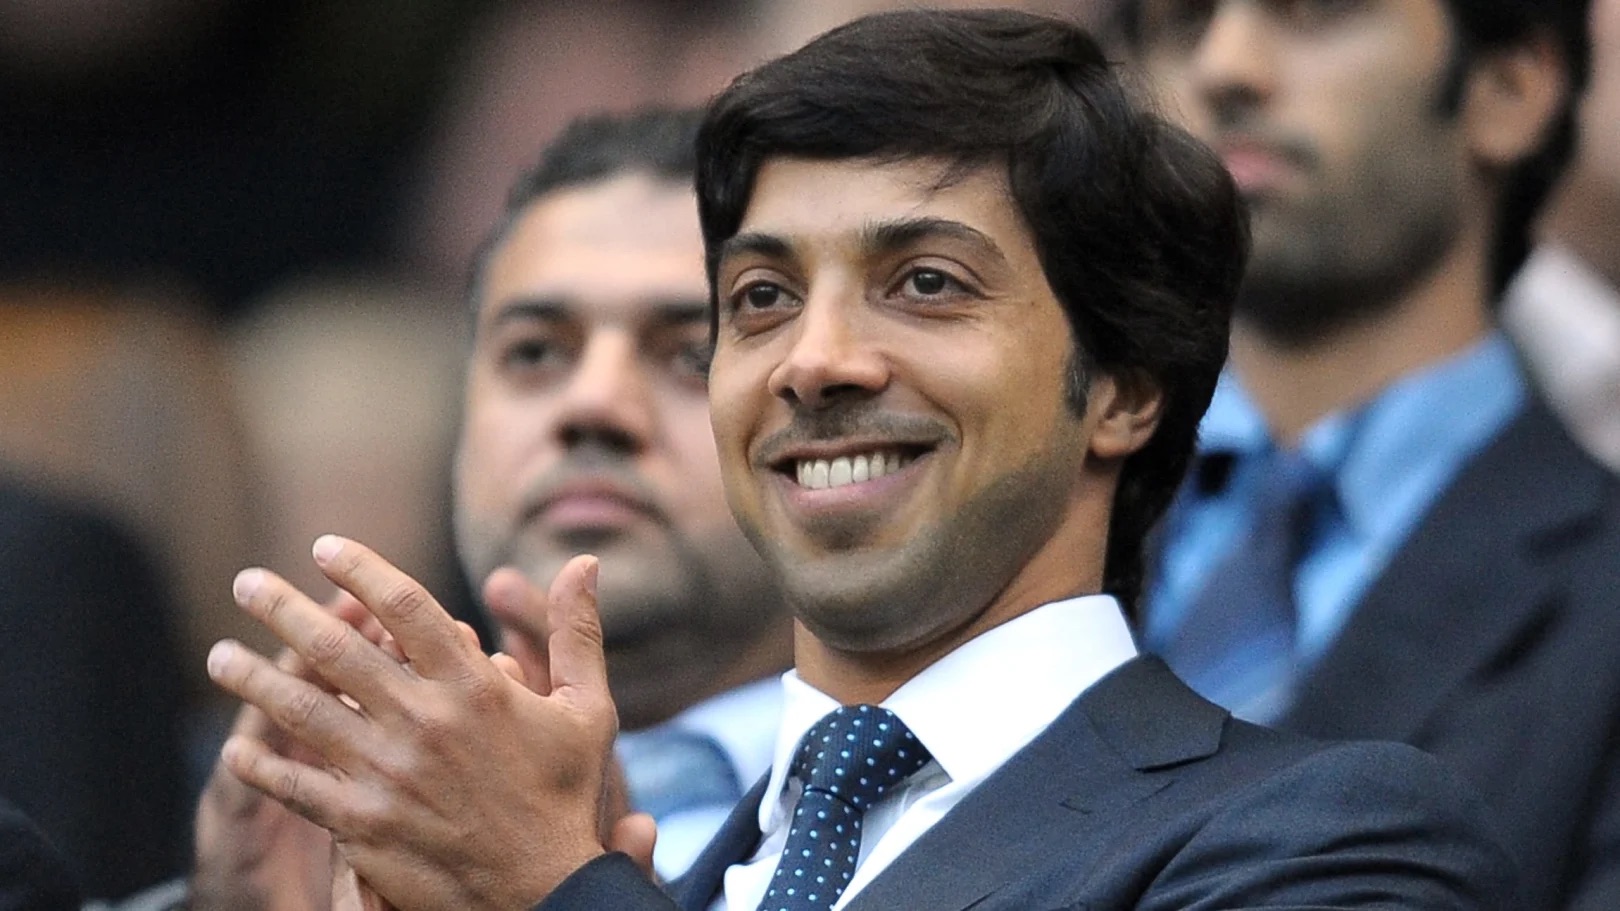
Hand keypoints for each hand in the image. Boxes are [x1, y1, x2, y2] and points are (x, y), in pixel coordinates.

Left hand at [206, 536, 622, 910]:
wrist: (546, 891)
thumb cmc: (566, 795)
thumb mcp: (586, 708)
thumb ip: (575, 632)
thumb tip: (583, 563)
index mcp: (473, 686)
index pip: (405, 606)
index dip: (361, 569)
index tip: (324, 546)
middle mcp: (423, 720)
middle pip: (336, 648)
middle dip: (281, 609)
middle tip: (246, 582)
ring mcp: (387, 773)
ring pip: (302, 712)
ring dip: (252, 679)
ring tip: (218, 656)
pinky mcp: (364, 824)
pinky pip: (296, 786)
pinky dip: (260, 767)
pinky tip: (234, 751)